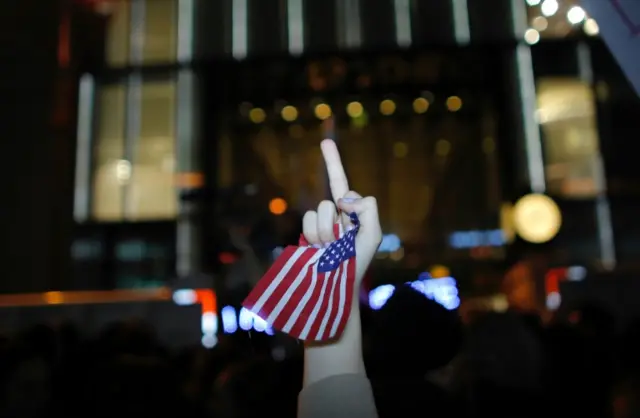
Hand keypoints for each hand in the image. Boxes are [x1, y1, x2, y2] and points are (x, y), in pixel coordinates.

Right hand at [302, 139, 381, 286]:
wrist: (337, 287)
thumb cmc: (357, 263)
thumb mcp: (373, 235)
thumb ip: (367, 209)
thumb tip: (342, 199)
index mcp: (350, 212)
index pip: (340, 183)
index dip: (332, 162)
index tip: (324, 142)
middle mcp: (332, 214)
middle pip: (335, 197)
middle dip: (340, 219)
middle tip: (343, 241)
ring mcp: (316, 224)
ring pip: (320, 209)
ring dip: (327, 231)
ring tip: (331, 250)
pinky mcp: (303, 235)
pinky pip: (308, 221)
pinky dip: (316, 236)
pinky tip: (319, 251)